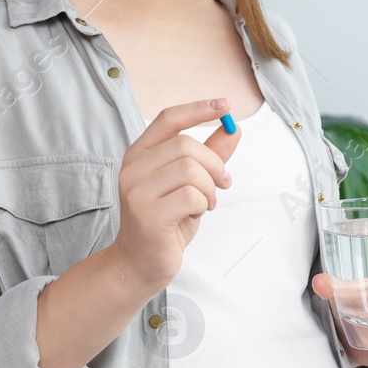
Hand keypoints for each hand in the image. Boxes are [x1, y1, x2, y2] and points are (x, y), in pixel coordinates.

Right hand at [107, 97, 239, 289]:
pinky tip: (196, 215)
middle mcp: (132, 168)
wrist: (140, 262)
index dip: (198, 109)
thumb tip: (235, 129)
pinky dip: (203, 205)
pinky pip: (191, 196)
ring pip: (191, 170)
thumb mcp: (190, 183)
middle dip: (214, 164)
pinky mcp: (147, 214)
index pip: (168, 119)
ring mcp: (136, 191)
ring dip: (209, 188)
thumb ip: (210, 155)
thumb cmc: (166, 220)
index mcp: (139, 154)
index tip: (225, 105)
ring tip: (206, 203)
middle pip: (186, 145)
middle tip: (223, 183)